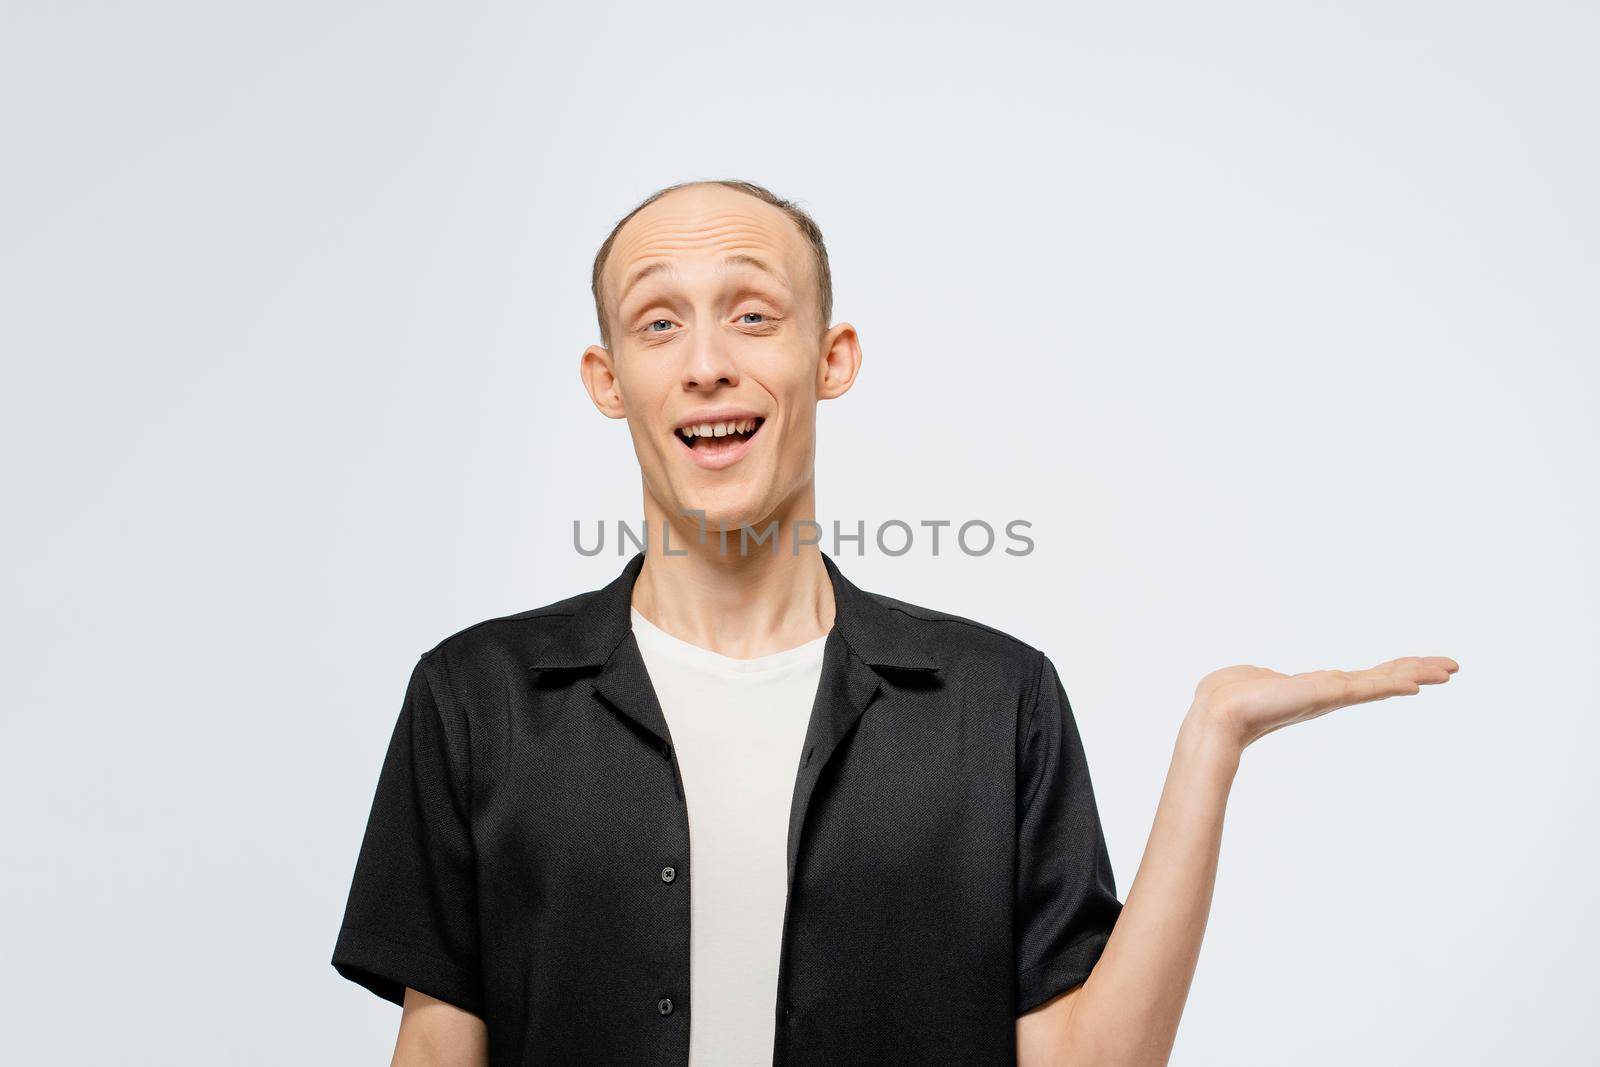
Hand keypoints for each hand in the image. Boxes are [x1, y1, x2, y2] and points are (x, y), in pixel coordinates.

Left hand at [1191, 656, 1458, 751]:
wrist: (1220, 712)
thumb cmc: (1232, 697)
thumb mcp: (1259, 680)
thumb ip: (1267, 680)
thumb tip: (1259, 680)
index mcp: (1320, 688)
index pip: (1366, 678)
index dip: (1394, 672)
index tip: (1422, 669)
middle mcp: (1331, 693)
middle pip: (1382, 679)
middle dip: (1417, 672)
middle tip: (1453, 668)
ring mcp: (1330, 695)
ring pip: (1380, 682)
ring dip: (1414, 674)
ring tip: (1446, 671)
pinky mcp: (1324, 695)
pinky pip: (1364, 687)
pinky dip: (1389, 684)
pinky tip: (1413, 684)